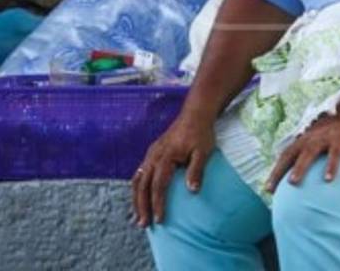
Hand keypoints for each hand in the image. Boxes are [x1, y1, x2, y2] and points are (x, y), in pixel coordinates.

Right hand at [132, 113, 215, 227]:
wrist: (195, 114)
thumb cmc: (201, 134)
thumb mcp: (203, 152)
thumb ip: (196, 170)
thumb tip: (192, 191)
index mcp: (166, 156)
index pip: (158, 185)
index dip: (157, 203)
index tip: (159, 220)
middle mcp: (154, 155)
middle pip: (142, 185)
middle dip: (141, 206)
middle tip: (143, 224)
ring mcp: (151, 153)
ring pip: (137, 179)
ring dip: (136, 199)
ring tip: (138, 217)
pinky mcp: (151, 153)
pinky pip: (139, 173)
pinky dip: (138, 188)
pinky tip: (140, 199)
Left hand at [264, 113, 339, 192]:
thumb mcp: (322, 135)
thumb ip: (312, 149)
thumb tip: (303, 169)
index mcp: (306, 138)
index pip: (285, 155)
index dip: (275, 171)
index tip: (268, 189)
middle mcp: (312, 137)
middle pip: (290, 154)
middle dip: (279, 171)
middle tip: (270, 188)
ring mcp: (326, 137)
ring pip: (309, 152)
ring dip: (300, 167)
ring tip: (292, 182)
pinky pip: (335, 154)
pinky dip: (331, 166)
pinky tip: (328, 179)